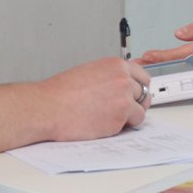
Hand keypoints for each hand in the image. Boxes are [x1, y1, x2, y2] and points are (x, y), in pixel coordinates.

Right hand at [36, 57, 151, 141]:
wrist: (48, 107)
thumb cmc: (61, 92)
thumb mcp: (89, 72)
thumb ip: (109, 77)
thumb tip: (119, 86)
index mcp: (115, 65)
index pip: (141, 75)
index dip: (137, 86)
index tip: (135, 93)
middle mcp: (123, 80)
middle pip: (143, 92)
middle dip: (135, 101)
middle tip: (124, 109)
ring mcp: (124, 99)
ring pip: (140, 110)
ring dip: (130, 115)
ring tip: (110, 117)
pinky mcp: (120, 118)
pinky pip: (130, 125)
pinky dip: (121, 127)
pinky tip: (104, 124)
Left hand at [138, 17, 192, 75]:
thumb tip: (179, 33)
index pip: (181, 53)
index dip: (162, 56)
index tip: (146, 58)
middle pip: (181, 66)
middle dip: (161, 65)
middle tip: (141, 63)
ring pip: (190, 72)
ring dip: (171, 70)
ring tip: (153, 65)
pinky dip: (187, 72)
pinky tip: (176, 70)